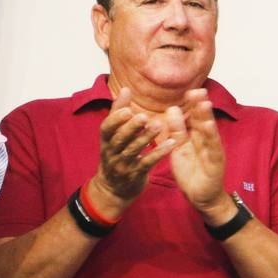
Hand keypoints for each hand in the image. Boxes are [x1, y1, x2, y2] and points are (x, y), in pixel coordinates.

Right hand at [90, 87, 176, 219]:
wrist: (113, 188)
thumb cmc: (117, 153)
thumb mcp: (114, 135)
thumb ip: (120, 112)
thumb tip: (126, 89)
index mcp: (106, 140)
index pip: (106, 129)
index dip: (115, 120)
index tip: (128, 110)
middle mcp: (112, 152)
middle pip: (119, 139)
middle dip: (131, 128)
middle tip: (144, 116)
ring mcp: (123, 165)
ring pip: (133, 151)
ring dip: (146, 138)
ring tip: (159, 125)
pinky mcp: (136, 174)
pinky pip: (147, 163)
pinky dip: (159, 153)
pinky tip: (172, 143)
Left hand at [168, 90, 232, 223]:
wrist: (201, 196)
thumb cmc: (191, 171)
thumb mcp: (180, 148)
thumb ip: (176, 130)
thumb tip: (172, 109)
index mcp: (197, 138)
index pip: (195, 118)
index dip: (193, 105)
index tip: (190, 91)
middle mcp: (207, 142)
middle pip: (204, 121)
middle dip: (201, 106)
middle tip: (198, 91)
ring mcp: (213, 151)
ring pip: (209, 132)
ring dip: (208, 118)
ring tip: (204, 104)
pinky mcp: (215, 162)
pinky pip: (212, 148)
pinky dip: (211, 137)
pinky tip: (208, 126)